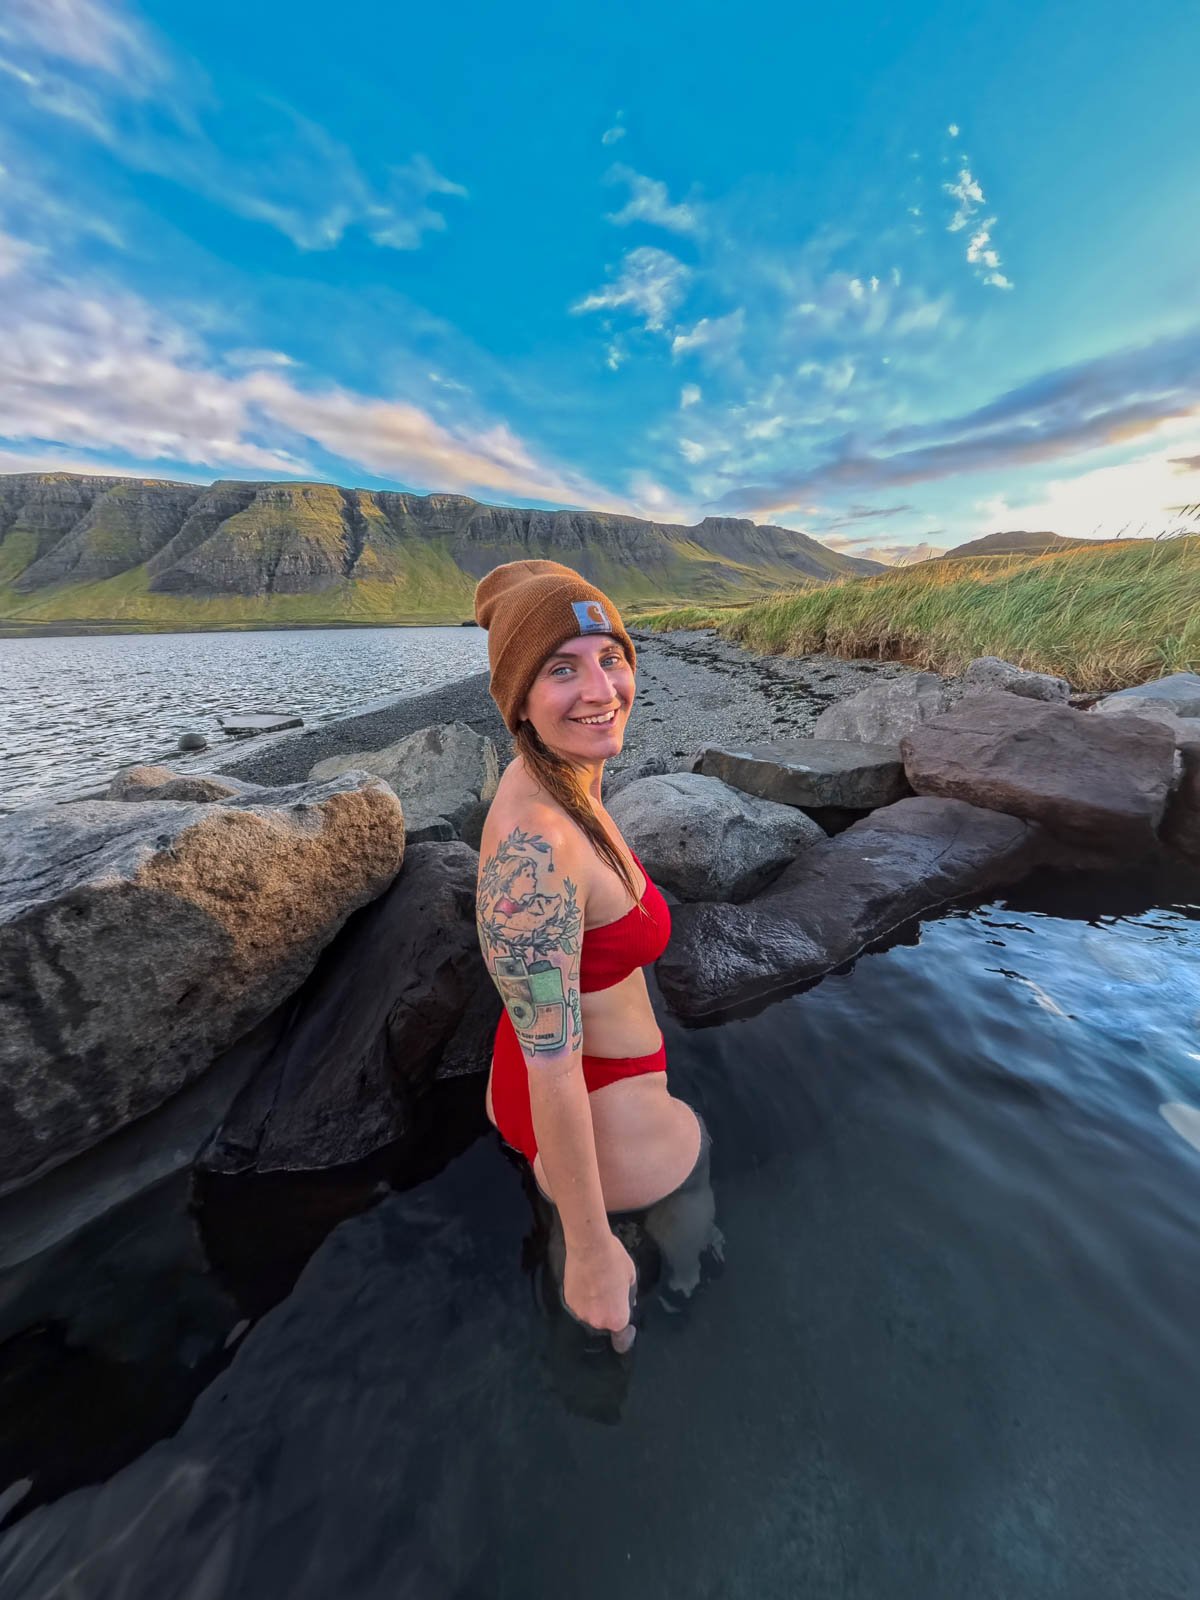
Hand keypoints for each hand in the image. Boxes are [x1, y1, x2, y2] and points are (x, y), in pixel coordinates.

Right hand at [562, 1233, 636, 1351]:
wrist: (588, 1247)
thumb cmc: (614, 1261)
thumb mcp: (631, 1277)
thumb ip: (629, 1295)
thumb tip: (627, 1301)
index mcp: (617, 1319)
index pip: (621, 1338)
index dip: (624, 1332)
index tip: (623, 1321)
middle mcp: (597, 1321)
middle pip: (604, 1323)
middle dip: (607, 1312)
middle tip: (609, 1293)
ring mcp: (580, 1313)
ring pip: (590, 1314)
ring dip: (593, 1305)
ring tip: (595, 1286)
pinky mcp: (568, 1301)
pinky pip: (579, 1304)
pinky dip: (582, 1298)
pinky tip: (584, 1282)